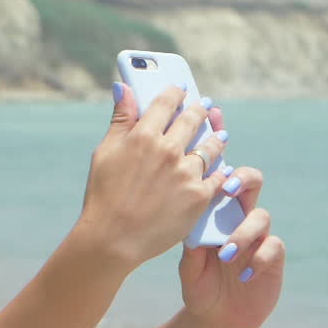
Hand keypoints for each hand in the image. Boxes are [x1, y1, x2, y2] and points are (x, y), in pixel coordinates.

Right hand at [74, 82, 230, 268]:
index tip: (181, 89)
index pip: (166, 102)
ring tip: (220, 134)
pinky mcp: (199, 196)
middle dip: (199, 110)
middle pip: (193, 119)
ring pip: (211, 146)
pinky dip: (221, 169)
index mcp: (143, 135)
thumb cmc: (104, 196)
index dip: (176, 92)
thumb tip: (124, 87)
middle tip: (205, 106)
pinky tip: (223, 166)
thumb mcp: (105, 153)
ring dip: (216, 137)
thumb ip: (120, 119)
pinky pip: (218, 176)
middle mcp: (168, 150)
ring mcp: (186, 173)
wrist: (113, 239)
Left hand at [179, 164, 284, 327]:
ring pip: (261, 217)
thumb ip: (191, 249)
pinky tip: (244, 275)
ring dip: (242, 232)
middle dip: (244, 179)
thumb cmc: (200, 288)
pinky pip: (273, 246)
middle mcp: (240, 220)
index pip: (222, 184)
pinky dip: (258, 258)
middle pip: (252, 183)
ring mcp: (259, 237)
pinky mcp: (273, 258)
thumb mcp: (189, 270)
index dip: (220, 173)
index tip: (210, 174)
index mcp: (217, 216)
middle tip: (228, 189)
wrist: (217, 320)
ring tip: (226, 255)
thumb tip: (194, 227)